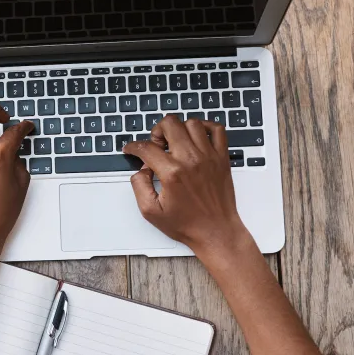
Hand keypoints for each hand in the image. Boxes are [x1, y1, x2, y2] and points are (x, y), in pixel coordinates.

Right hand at [123, 115, 248, 255]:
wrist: (215, 231)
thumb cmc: (187, 224)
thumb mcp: (150, 211)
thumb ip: (139, 186)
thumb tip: (140, 170)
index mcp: (172, 173)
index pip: (146, 147)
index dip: (133, 147)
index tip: (131, 149)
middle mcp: (191, 160)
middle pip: (170, 124)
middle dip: (157, 131)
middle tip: (156, 146)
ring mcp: (209, 156)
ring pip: (192, 123)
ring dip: (179, 129)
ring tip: (175, 143)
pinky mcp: (222, 158)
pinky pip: (218, 129)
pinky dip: (206, 127)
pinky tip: (197, 137)